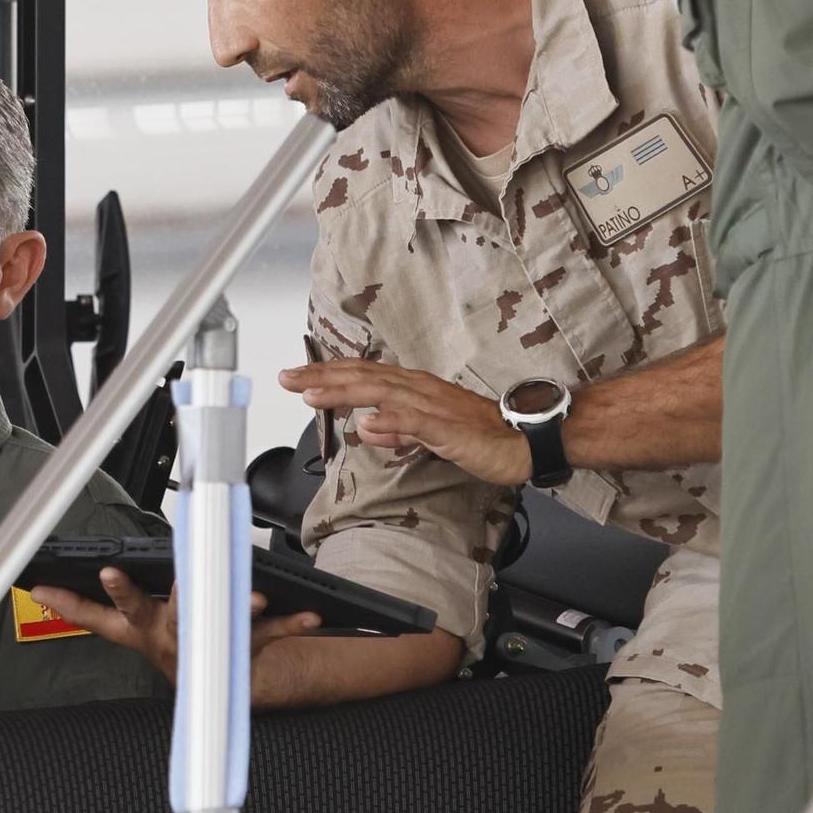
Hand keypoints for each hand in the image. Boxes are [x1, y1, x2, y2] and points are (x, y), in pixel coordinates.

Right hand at [30, 568, 320, 682]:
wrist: (235, 689)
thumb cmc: (191, 644)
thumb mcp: (148, 626)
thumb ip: (114, 605)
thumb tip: (49, 588)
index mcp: (143, 631)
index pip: (98, 617)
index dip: (71, 604)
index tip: (46, 589)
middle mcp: (168, 639)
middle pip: (145, 613)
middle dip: (129, 595)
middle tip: (114, 576)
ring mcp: (203, 648)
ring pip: (208, 622)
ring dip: (226, 607)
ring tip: (247, 596)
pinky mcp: (241, 652)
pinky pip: (267, 634)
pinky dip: (290, 622)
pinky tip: (308, 614)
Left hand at [279, 360, 531, 486]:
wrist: (525, 437)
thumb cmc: (482, 434)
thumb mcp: (430, 433)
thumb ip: (398, 429)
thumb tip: (366, 425)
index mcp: (414, 389)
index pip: (363, 377)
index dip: (328, 375)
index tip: (297, 377)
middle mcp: (419, 390)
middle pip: (363, 377)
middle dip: (322, 376)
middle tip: (288, 377)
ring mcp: (433, 406)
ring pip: (381, 393)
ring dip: (344, 390)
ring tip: (311, 391)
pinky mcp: (448, 428)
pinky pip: (417, 421)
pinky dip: (392, 419)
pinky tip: (368, 420)